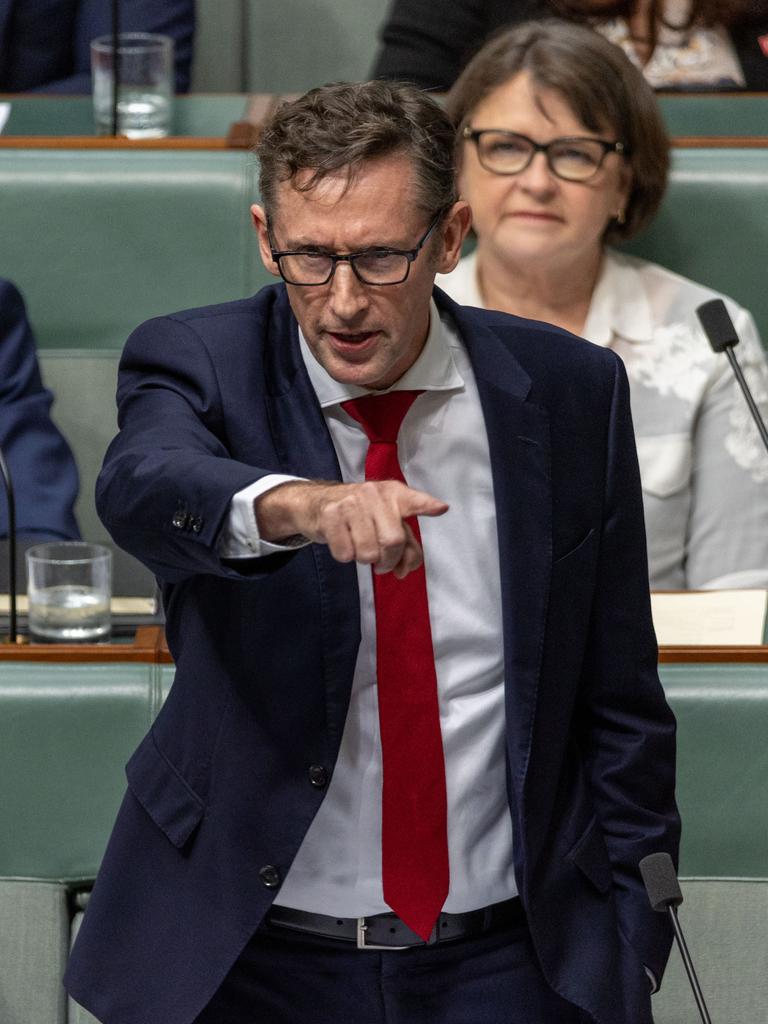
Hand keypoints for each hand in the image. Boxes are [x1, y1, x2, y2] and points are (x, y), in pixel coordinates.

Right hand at [255, 480, 447, 577]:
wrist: (317, 503)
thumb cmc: (359, 515)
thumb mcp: (385, 520)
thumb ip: (405, 543)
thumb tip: (406, 569)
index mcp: (393, 493)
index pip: (412, 500)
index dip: (426, 505)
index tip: (440, 508)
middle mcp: (373, 494)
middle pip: (393, 541)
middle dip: (388, 561)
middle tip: (381, 563)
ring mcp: (350, 503)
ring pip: (368, 552)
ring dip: (365, 560)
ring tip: (360, 548)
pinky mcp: (330, 515)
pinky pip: (345, 554)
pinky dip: (345, 556)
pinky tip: (343, 542)